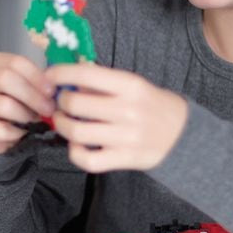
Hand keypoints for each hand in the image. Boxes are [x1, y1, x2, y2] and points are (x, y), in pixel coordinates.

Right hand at [0, 52, 54, 154]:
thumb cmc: (10, 104)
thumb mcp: (20, 87)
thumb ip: (34, 81)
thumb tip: (56, 84)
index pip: (15, 62)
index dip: (37, 77)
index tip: (52, 90)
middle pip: (6, 79)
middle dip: (33, 95)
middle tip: (48, 109)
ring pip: (4, 104)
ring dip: (26, 115)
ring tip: (35, 121)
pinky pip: (0, 129)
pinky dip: (17, 133)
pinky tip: (21, 133)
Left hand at [47, 63, 187, 172]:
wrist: (183, 135)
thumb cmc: (150, 105)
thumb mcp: (133, 85)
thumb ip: (102, 81)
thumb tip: (66, 79)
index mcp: (130, 85)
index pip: (86, 74)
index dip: (60, 73)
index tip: (49, 76)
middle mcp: (128, 110)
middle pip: (75, 104)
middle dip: (60, 101)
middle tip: (60, 102)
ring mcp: (126, 137)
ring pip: (76, 132)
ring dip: (61, 125)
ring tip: (63, 121)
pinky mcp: (124, 158)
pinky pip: (87, 159)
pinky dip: (74, 152)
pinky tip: (77, 144)